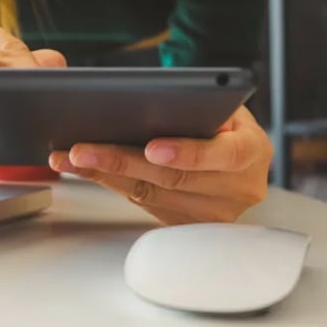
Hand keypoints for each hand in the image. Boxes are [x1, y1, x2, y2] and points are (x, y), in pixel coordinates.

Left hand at [49, 106, 272, 224]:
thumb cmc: (222, 119)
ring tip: (72, 158)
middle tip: (83, 150)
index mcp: (253, 152)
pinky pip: (143, 204)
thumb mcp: (222, 104)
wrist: (233, 149)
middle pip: (174, 180)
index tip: (152, 148)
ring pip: (151, 195)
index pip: (225, 155)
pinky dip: (110, 184)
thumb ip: (199, 105)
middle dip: (122, 162)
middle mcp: (238, 189)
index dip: (188, 153)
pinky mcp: (187, 224)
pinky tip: (86, 170)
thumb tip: (153, 102)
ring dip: (105, 175)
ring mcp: (213, 213)